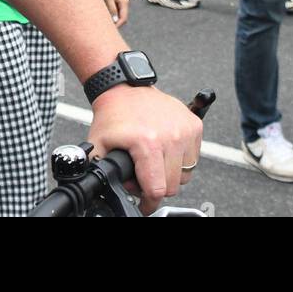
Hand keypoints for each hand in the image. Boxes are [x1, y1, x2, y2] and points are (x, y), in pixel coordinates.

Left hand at [86, 85, 203, 214]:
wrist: (123, 88)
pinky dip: (181, 159)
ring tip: (153, 161)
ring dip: (170, 173)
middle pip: (173, 185)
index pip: (157, 190)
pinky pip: (193, 157)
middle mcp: (171, 136)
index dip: (148, 202)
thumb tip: (103, 188)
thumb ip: (100, 171)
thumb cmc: (112, 115)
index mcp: (147, 143)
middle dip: (157, 186)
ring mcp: (185, 130)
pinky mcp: (194, 125)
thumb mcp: (98, 145)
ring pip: (185, 174)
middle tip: (143, 176)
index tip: (143, 203)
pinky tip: (165, 150)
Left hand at [96, 0, 129, 26]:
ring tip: (104, 20)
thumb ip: (112, 8)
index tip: (111, 29)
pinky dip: (110, 11)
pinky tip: (104, 13)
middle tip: (107, 26)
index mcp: (124, 2)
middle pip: (121, 16)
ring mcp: (119, 0)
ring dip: (112, 17)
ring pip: (117, 12)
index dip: (118, 25)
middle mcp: (123, 2)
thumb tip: (114, 20)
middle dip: (115, 22)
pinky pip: (114, 8)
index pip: (124, 18)